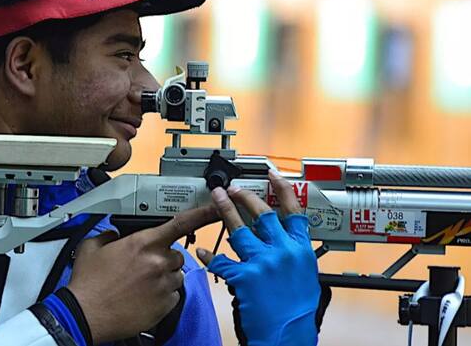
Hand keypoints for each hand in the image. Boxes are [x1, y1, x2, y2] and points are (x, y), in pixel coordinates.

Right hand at [67, 204, 220, 343]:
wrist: (86, 314)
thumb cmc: (89, 284)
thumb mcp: (91, 247)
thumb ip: (108, 235)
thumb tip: (114, 235)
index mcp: (143, 243)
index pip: (181, 223)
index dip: (203, 214)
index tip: (217, 208)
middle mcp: (158, 261)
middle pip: (175, 254)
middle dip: (162, 258)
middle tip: (141, 268)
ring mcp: (164, 284)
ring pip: (176, 275)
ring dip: (163, 277)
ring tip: (140, 284)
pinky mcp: (166, 304)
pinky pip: (173, 295)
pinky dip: (162, 295)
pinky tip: (143, 297)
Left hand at [196, 170, 320, 345]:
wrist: (288, 336)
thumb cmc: (298, 313)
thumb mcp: (305, 276)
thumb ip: (293, 254)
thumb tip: (283, 242)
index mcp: (301, 249)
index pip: (293, 210)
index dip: (282, 189)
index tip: (272, 176)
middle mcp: (284, 251)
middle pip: (262, 213)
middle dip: (245, 197)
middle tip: (233, 188)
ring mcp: (264, 262)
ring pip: (238, 228)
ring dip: (224, 211)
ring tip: (215, 199)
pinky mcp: (245, 276)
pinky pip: (221, 260)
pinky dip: (208, 255)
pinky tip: (201, 251)